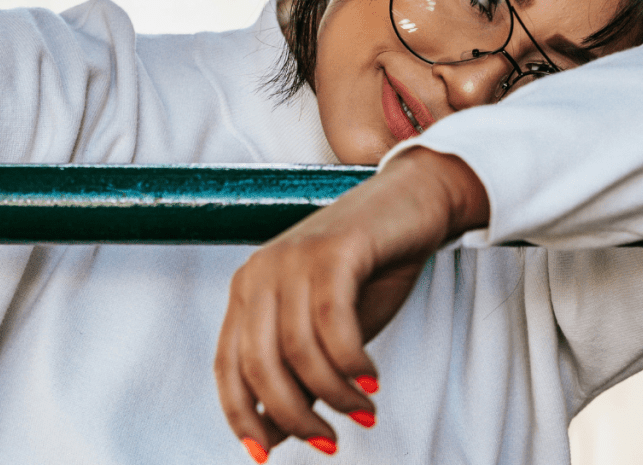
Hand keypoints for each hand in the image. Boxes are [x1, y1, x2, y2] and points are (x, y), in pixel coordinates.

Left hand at [214, 147, 489, 461]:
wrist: (414, 202)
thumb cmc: (370, 270)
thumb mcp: (327, 332)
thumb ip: (298, 375)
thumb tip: (272, 436)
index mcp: (248, 289)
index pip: (227, 366)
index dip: (241, 416)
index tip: (264, 456)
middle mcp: (260, 272)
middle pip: (259, 365)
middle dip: (293, 416)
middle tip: (329, 440)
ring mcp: (294, 257)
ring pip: (299, 350)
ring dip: (334, 395)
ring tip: (363, 411)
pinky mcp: (334, 251)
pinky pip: (334, 325)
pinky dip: (352, 363)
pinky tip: (372, 380)